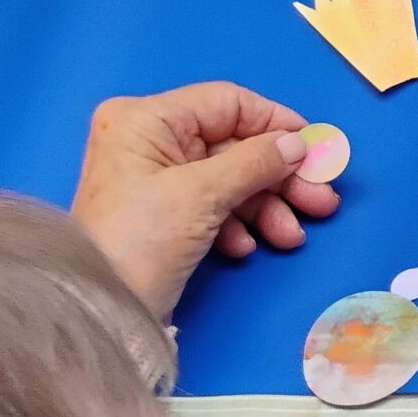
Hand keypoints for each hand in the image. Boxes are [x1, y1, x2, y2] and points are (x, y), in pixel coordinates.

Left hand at [69, 83, 334, 320]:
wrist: (96, 312)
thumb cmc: (138, 241)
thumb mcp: (201, 195)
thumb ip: (255, 161)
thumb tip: (299, 143)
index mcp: (147, 120)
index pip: (228, 103)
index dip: (276, 124)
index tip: (318, 150)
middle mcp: (149, 141)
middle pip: (234, 144)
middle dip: (279, 175)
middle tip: (321, 200)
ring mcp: (156, 179)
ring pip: (230, 178)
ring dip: (267, 206)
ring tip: (291, 236)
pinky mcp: (164, 214)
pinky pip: (214, 205)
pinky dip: (238, 223)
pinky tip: (247, 246)